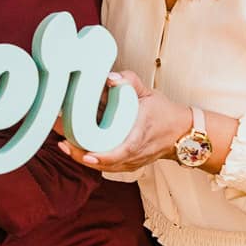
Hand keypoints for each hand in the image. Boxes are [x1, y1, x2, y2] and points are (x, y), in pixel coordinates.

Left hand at [56, 72, 191, 174]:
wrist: (181, 133)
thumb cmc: (164, 112)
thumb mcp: (149, 92)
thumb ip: (130, 81)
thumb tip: (110, 77)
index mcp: (141, 134)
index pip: (123, 151)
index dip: (104, 156)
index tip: (86, 154)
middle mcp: (137, 153)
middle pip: (107, 163)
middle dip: (82, 156)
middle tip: (63, 143)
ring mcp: (133, 162)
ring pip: (105, 168)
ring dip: (84, 159)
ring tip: (65, 145)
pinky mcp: (130, 165)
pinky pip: (109, 167)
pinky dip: (92, 161)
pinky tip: (77, 151)